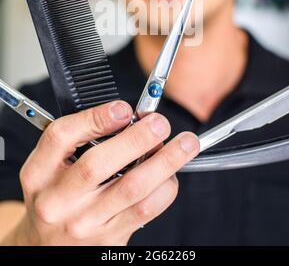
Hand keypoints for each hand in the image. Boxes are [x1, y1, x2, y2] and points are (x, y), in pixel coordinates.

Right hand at [11, 100, 198, 244]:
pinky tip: (170, 174)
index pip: (61, 137)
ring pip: (131, 188)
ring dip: (164, 161)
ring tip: (184, 144)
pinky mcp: (108, 238)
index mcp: (39, 172)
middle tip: (160, 123)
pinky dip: (164, 188)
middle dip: (136, 138)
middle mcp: (57, 199)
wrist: (45, 245)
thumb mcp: (51, 165)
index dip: (95, 118)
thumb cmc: (54, 196)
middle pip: (97, 163)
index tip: (123, 109)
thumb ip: (81, 139)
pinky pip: (144, 210)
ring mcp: (83, 222)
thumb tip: (131, 118)